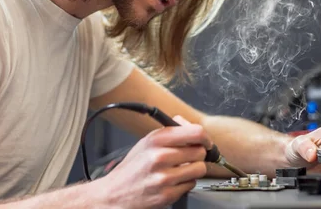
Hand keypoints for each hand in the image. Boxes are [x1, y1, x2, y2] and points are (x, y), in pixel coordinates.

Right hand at [87, 116, 210, 208]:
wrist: (115, 193)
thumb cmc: (133, 167)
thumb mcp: (147, 142)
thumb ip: (170, 132)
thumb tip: (190, 126)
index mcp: (156, 139)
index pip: (195, 132)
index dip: (205, 137)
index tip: (205, 141)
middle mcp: (160, 157)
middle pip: (200, 151)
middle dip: (197, 154)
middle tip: (188, 157)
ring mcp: (164, 177)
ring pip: (199, 169)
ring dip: (193, 170)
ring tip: (180, 170)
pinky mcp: (167, 195)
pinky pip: (191, 185)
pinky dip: (185, 183)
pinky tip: (173, 181)